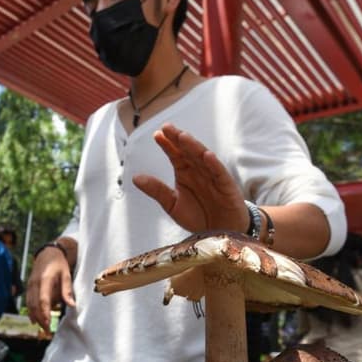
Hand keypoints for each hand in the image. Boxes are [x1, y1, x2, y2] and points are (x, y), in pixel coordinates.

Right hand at [26, 247, 74, 333]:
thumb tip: (71, 305)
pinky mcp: (28, 287)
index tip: (48, 322)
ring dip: (35, 317)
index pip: (43, 299)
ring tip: (42, 327)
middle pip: (34, 304)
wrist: (47, 253)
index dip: (45, 312)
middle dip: (40, 318)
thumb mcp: (66, 275)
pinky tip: (34, 320)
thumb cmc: (58, 264)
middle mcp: (35, 283)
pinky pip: (28, 301)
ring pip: (30, 304)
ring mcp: (30, 285)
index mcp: (44, 279)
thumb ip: (67, 290)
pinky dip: (31, 311)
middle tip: (47, 330)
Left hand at [133, 124, 248, 232]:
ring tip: (183, 137)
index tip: (157, 134)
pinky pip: (219, 173)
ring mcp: (212, 176)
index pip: (175, 154)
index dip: (167, 144)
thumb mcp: (172, 205)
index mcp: (185, 173)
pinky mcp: (226, 186)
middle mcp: (198, 171)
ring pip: (202, 158)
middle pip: (187, 151)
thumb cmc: (198, 217)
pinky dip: (213, 164)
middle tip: (167, 128)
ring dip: (193, 147)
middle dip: (178, 139)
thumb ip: (157, 190)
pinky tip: (207, 155)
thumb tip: (135, 178)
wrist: (219, 233)